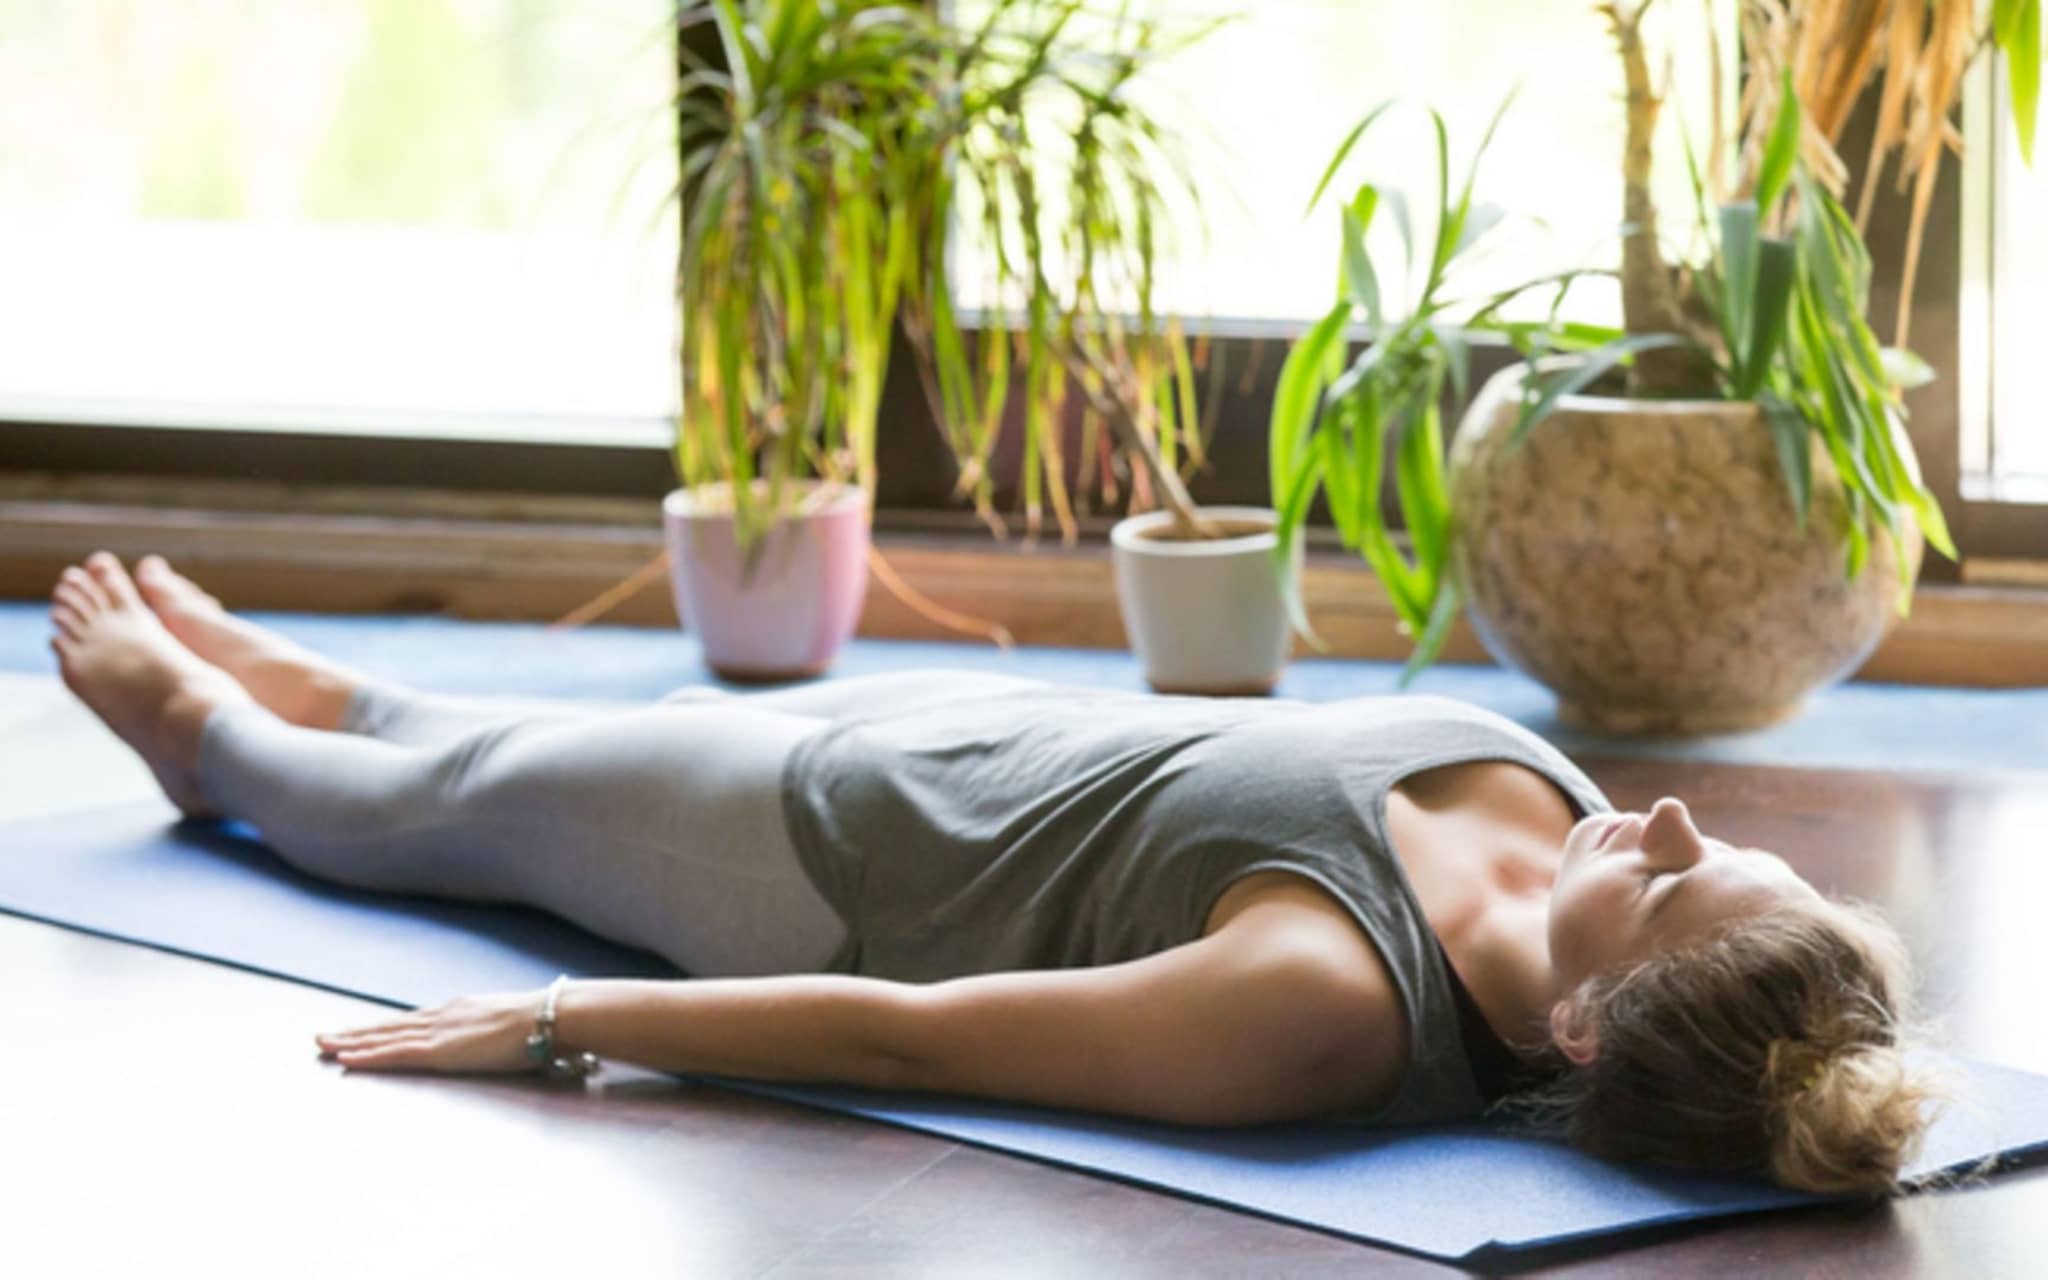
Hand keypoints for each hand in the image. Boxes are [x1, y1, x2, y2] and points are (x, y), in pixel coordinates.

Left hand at [315, 990, 547, 1074]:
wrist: (546, 1017)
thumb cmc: (539, 1023)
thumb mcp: (508, 1023)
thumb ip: (492, 1031)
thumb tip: (496, 1037)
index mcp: (458, 1011)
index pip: (412, 1020)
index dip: (383, 1026)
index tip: (361, 1029)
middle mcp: (441, 1016)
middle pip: (390, 1025)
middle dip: (357, 1032)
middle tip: (325, 1036)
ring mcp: (438, 1032)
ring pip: (384, 1037)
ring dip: (353, 1042)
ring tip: (325, 1044)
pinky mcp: (438, 1050)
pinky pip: (394, 1053)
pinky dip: (369, 1055)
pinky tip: (348, 1058)